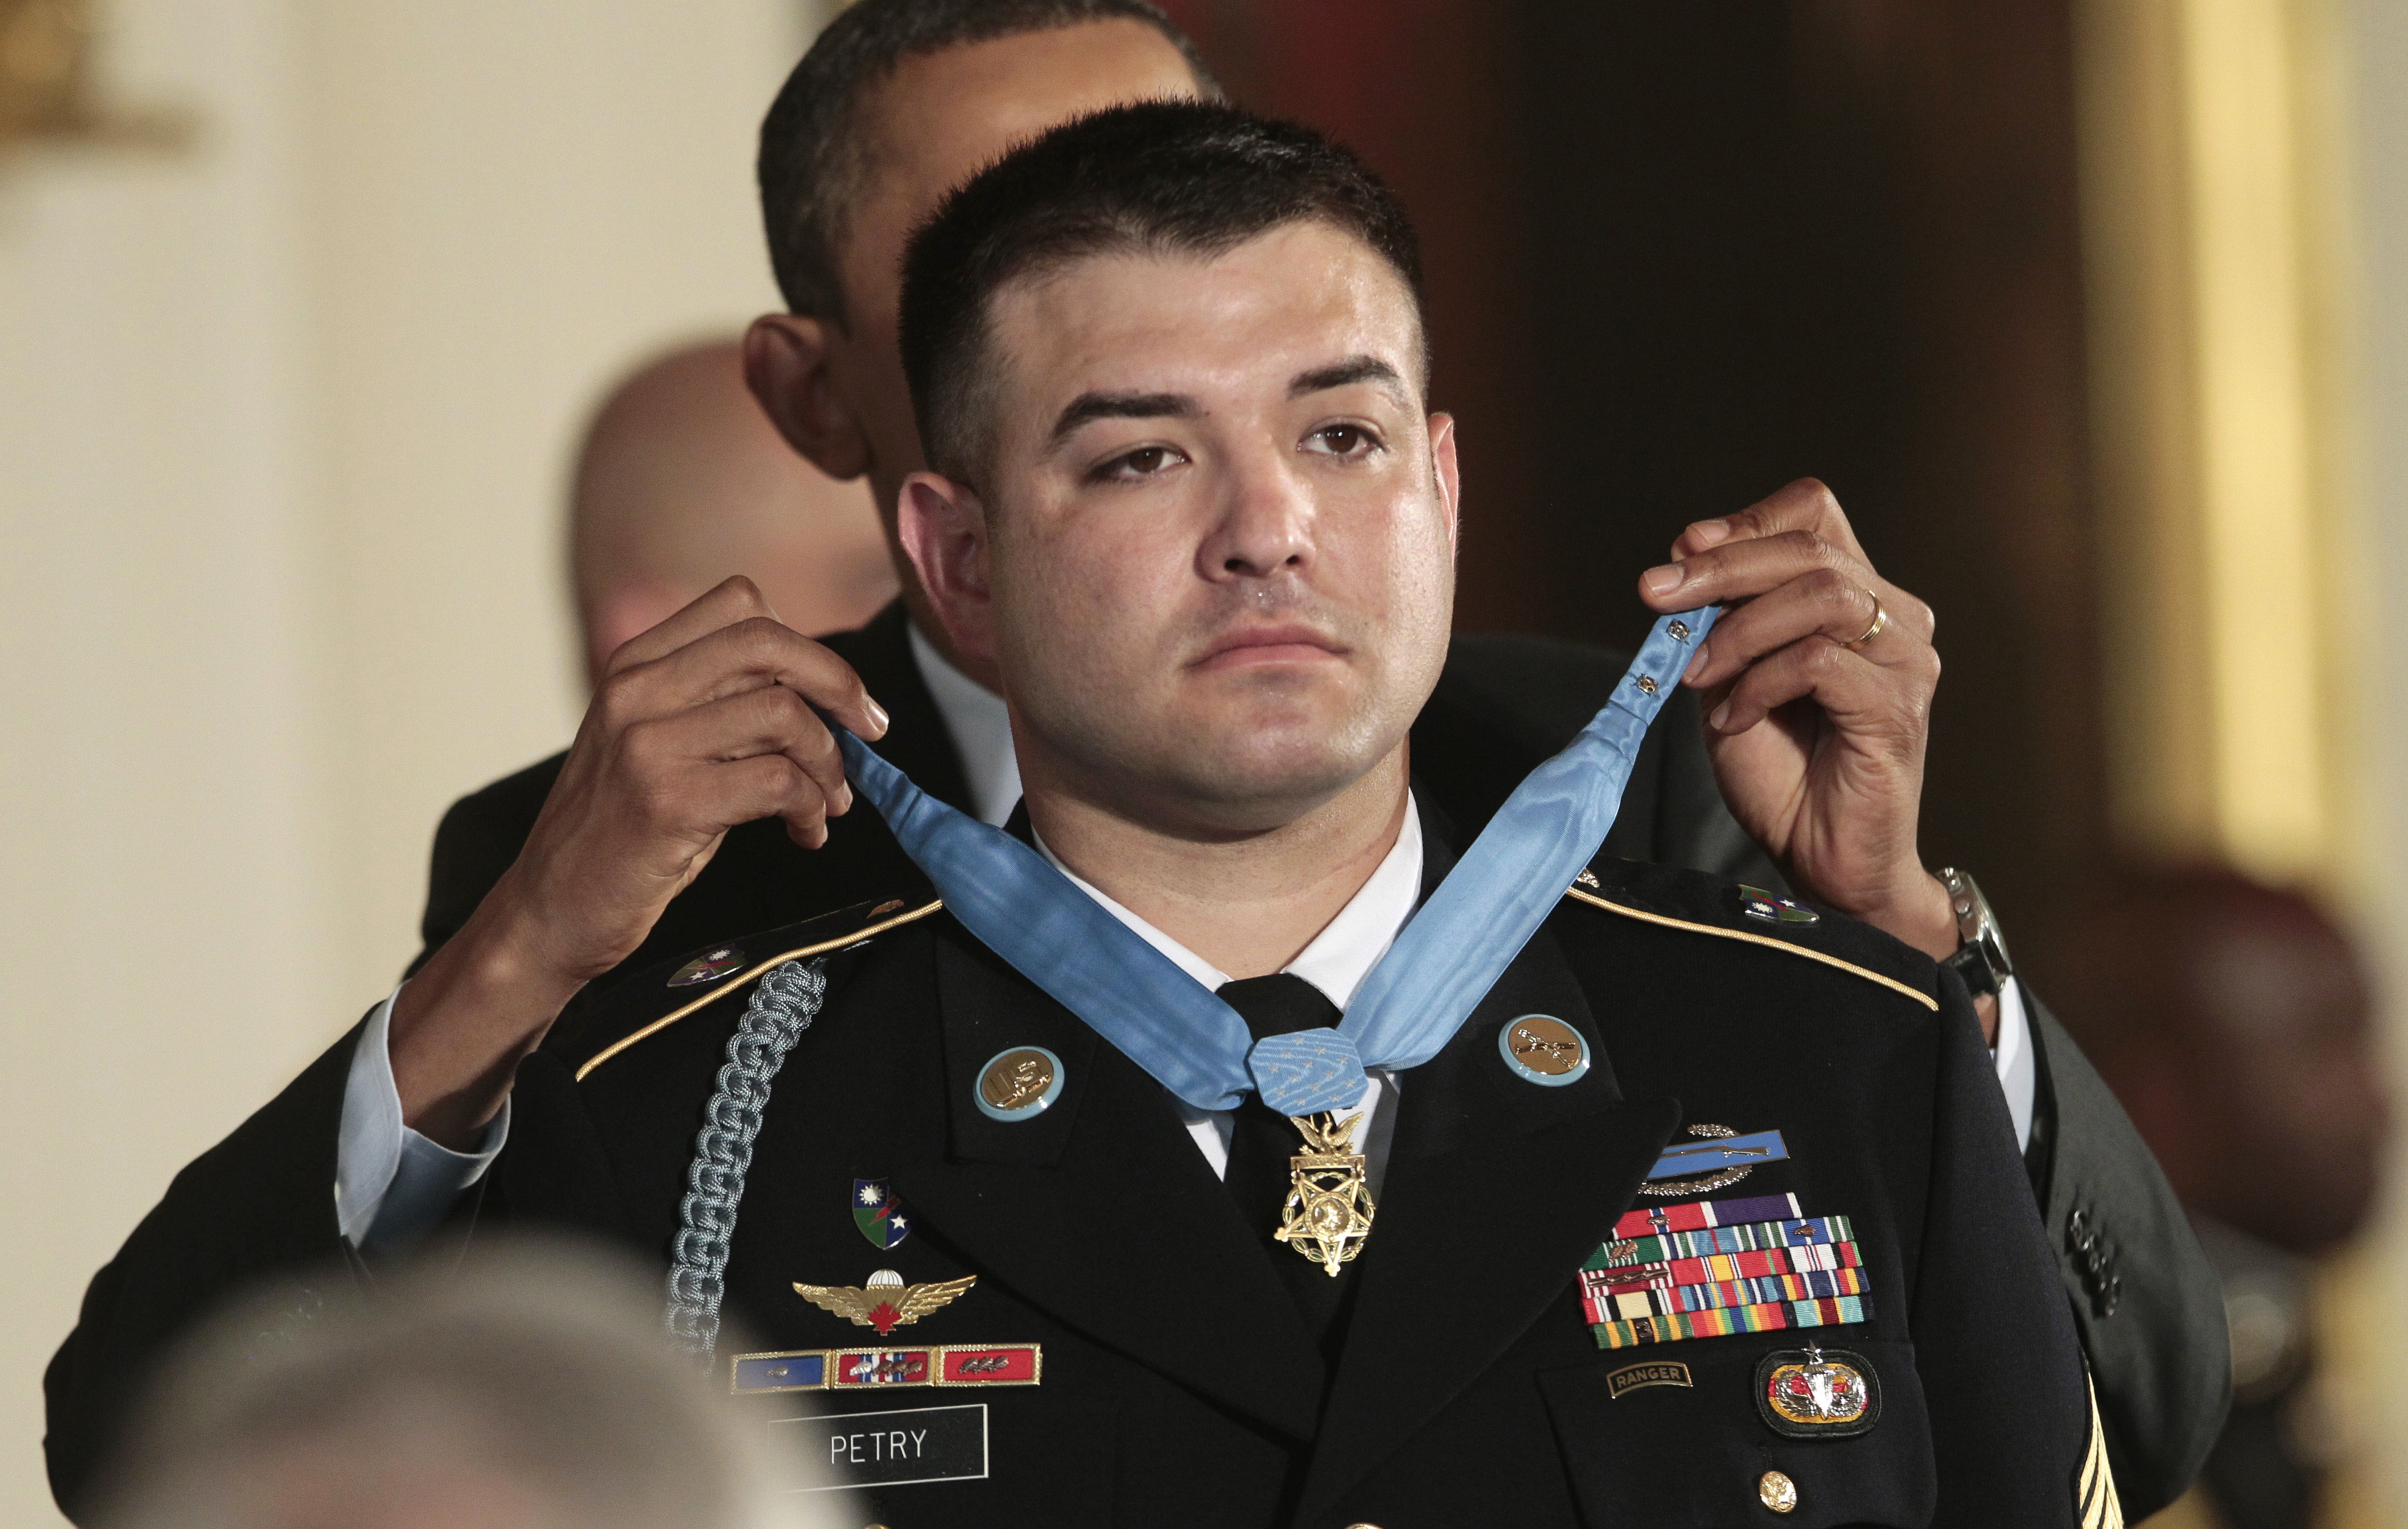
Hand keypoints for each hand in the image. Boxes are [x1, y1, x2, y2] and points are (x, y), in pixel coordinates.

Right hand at [390, 577, 888, 1142]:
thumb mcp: (660, 745)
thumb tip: (828, 697)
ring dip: (828, 763)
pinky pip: (778, 781)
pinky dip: (811, 807)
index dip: (807, 645)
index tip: (840, 695)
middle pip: (769, 643)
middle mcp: (636, 690)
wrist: (552, 911)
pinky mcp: (666, 802)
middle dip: (840, 685)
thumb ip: (722, 706)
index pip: (740, 603)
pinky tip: (805, 832)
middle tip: (870, 733)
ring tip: (828, 802)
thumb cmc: (622, 832)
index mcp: (634, 664)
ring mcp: (646, 743)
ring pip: (782, 713)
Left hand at [1637, 481, 1983, 1031]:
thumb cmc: (1783, 774)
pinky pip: (1819, 661)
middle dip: (1720, 567)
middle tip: (1657, 594)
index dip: (1745, 521)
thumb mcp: (1729, 680)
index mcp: (1860, 597)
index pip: (1814, 512)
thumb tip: (1681, 558)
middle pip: (1809, 546)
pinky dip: (1759, 683)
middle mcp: (1896, 617)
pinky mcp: (1897, 707)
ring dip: (1739, 629)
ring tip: (1698, 674)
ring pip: (1820, 592)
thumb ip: (1718, 622)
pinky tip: (1734, 719)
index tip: (1681, 551)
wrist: (1825, 861)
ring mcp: (1906, 660)